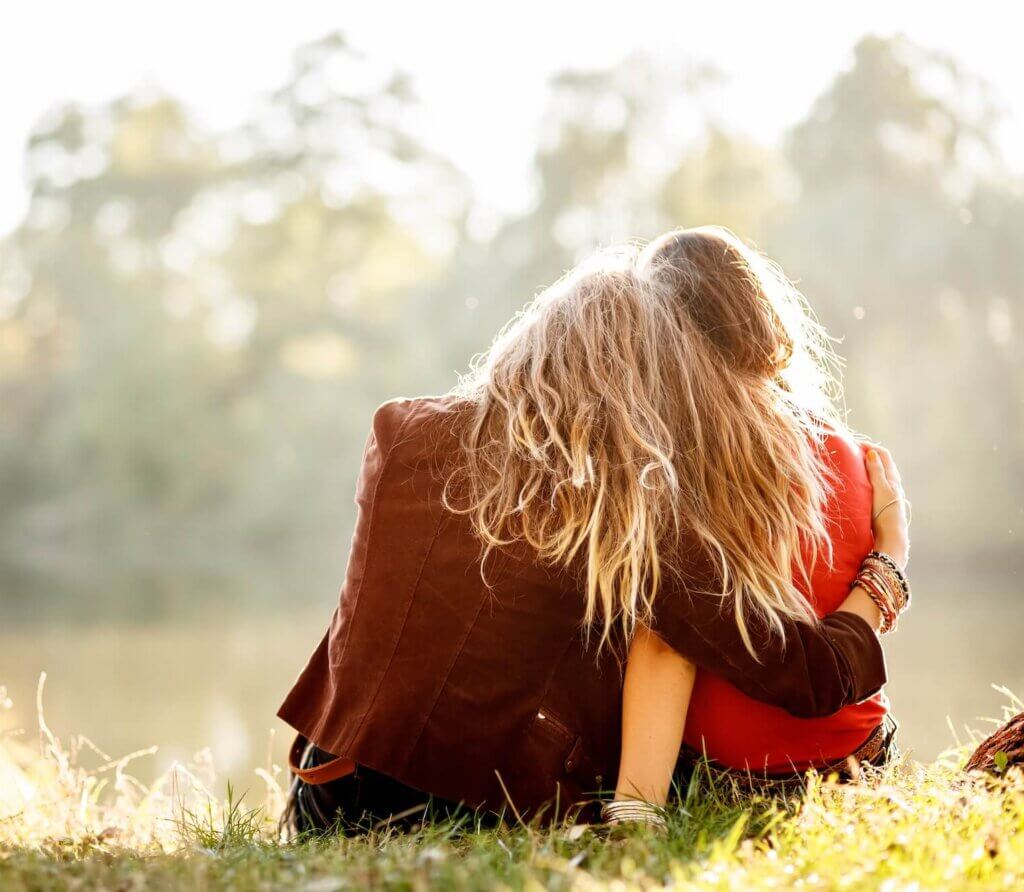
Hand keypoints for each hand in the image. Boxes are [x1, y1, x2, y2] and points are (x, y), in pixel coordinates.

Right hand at [864, 444, 908, 569]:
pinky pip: (875, 485)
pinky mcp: (882, 504)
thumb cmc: (885, 513)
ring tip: (852, 466)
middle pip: (882, 463)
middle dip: (867, 455)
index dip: (870, 446)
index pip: (883, 454)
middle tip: (851, 452)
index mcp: (893, 478)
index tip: (854, 444)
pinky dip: (866, 479)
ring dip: (867, 467)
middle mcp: (893, 484)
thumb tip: (872, 452)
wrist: (891, 538)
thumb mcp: (880, 489)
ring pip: (878, 475)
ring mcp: (888, 495)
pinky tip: (858, 485)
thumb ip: (876, 471)